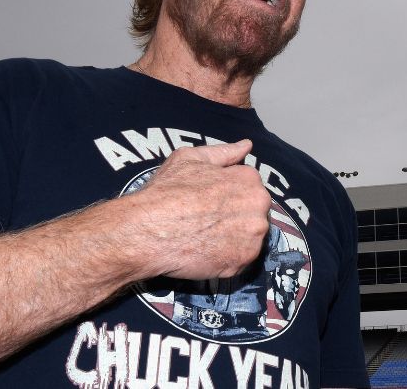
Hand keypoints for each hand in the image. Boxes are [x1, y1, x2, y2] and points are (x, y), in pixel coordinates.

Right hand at [118, 139, 270, 280]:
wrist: (147, 231)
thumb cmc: (166, 192)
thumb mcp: (190, 158)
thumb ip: (223, 152)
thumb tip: (246, 145)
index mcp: (249, 178)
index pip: (250, 186)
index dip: (229, 194)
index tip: (210, 201)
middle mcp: (258, 205)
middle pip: (254, 212)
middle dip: (237, 215)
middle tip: (208, 221)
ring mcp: (253, 235)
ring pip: (250, 236)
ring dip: (234, 237)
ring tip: (206, 236)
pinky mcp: (243, 261)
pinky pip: (241, 259)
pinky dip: (227, 257)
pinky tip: (207, 251)